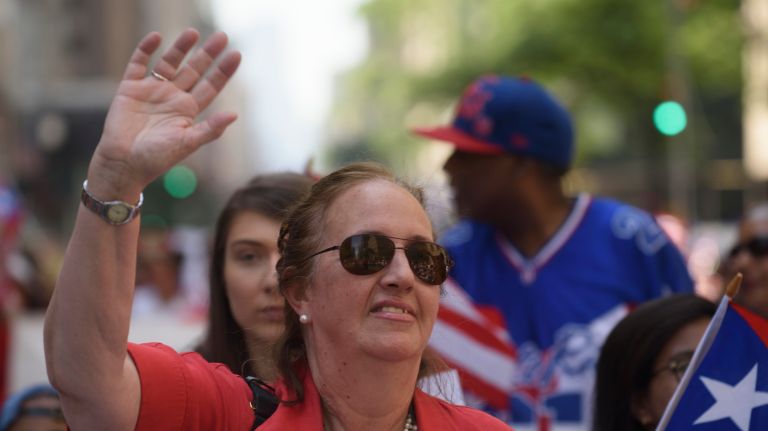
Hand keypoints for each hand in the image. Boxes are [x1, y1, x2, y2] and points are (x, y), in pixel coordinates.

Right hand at [87, 29, 240, 198]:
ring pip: (169, 63)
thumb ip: (210, 129)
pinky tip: (156, 38)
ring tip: (193, 33)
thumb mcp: (187, 143)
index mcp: (188, 110)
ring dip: (181, 48)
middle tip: (222, 36)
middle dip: (208, 54)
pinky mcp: (130, 88)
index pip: (211, 86)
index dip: (223, 71)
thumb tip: (234, 114)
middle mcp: (172, 97)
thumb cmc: (156, 159)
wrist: (123, 164)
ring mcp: (152, 91)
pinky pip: (138, 64)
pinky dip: (145, 50)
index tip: (236, 55)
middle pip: (194, 70)